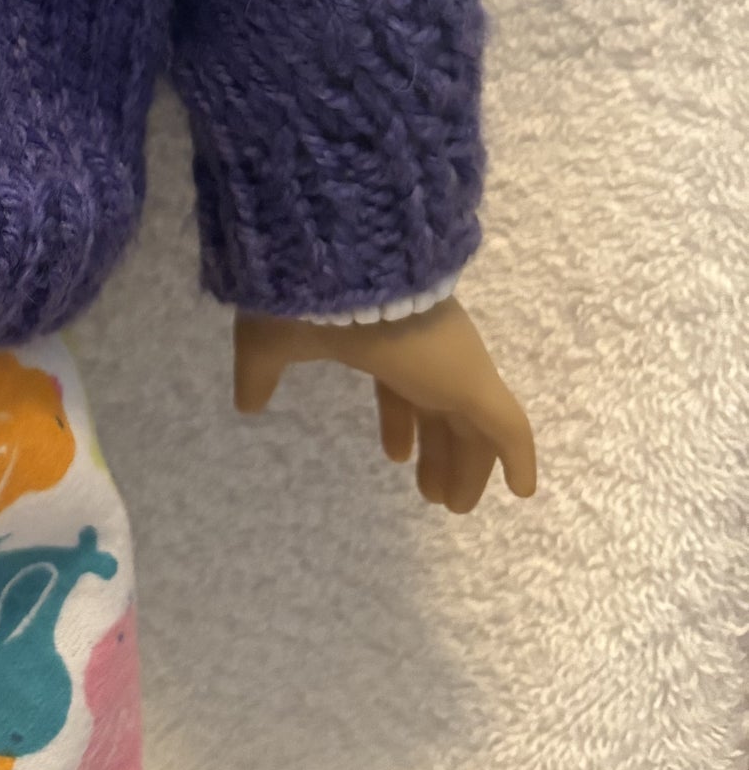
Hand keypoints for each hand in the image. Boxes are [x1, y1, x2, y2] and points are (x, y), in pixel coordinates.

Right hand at [233, 297, 536, 513]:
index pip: (401, 387)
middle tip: (432, 493)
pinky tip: (523, 491)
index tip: (396, 455)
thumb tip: (245, 404)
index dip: (400, 422)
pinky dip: (519, 458)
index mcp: (384, 339)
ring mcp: (454, 366)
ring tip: (456, 504)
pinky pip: (510, 428)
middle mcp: (426, 350)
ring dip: (467, 466)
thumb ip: (260, 374)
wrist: (339, 265)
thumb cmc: (305, 299)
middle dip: (438, 450)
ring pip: (474, 424)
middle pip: (441, 409)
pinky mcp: (474, 381)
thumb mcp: (270, 340)